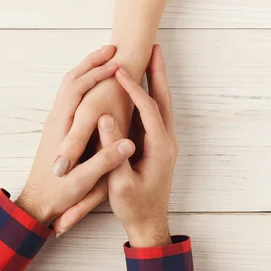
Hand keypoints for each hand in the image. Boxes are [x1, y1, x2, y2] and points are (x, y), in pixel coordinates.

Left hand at [15, 46, 135, 224]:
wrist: (36, 203)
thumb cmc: (57, 194)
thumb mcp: (83, 182)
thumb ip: (104, 162)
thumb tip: (127, 144)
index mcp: (61, 128)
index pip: (77, 90)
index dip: (96, 75)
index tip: (117, 64)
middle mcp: (56, 119)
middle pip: (71, 80)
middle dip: (91, 62)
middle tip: (112, 48)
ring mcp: (56, 122)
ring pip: (69, 86)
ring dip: (86, 69)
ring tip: (106, 57)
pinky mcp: (59, 127)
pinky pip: (70, 96)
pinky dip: (83, 82)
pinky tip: (95, 82)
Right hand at [107, 45, 177, 246]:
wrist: (149, 223)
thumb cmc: (134, 206)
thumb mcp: (119, 181)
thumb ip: (112, 149)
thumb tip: (104, 117)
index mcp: (160, 147)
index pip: (147, 109)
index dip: (133, 88)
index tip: (119, 70)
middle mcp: (166, 140)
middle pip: (163, 99)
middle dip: (157, 72)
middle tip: (153, 47)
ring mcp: (164, 142)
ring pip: (161, 104)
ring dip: (156, 80)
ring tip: (150, 58)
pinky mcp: (157, 145)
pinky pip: (155, 113)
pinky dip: (150, 94)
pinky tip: (142, 86)